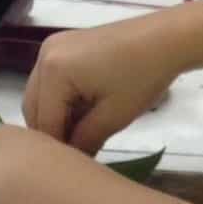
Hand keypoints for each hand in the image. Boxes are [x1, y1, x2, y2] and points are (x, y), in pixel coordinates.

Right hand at [23, 11, 194, 152]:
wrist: (168, 38)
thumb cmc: (144, 75)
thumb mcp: (114, 117)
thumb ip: (85, 141)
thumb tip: (73, 159)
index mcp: (53, 71)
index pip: (44, 122)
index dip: (59, 148)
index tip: (73, 165)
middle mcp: (44, 55)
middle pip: (34, 107)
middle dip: (54, 130)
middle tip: (79, 150)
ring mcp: (52, 46)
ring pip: (40, 94)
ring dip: (57, 115)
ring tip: (83, 131)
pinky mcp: (65, 44)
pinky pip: (52, 79)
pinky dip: (62, 98)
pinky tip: (84, 110)